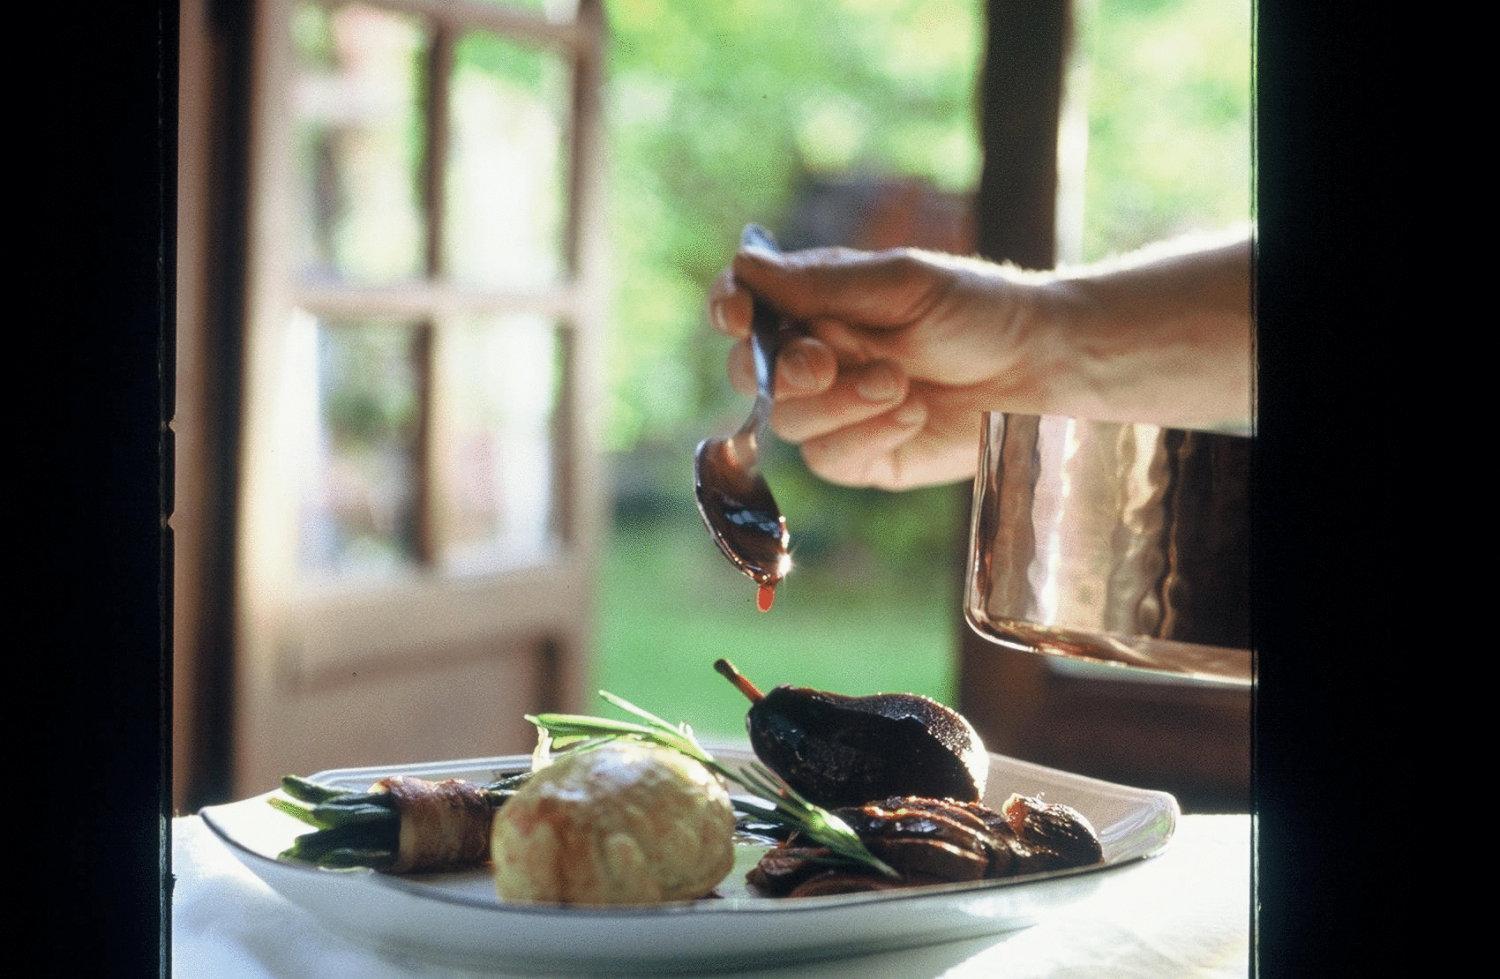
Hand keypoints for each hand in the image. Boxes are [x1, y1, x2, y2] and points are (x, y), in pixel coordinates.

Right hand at [708, 245, 1048, 489]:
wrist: (1039, 367)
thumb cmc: (976, 308)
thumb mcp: (901, 283)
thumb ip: (822, 285)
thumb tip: (745, 267)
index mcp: (817, 304)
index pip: (747, 307)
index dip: (730, 311)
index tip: (738, 316)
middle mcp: (818, 360)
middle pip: (750, 373)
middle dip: (783, 369)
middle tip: (826, 362)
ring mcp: (838, 413)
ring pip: (790, 421)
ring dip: (839, 403)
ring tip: (899, 382)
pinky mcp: (866, 459)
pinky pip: (831, 459)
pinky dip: (868, 435)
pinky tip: (912, 414)